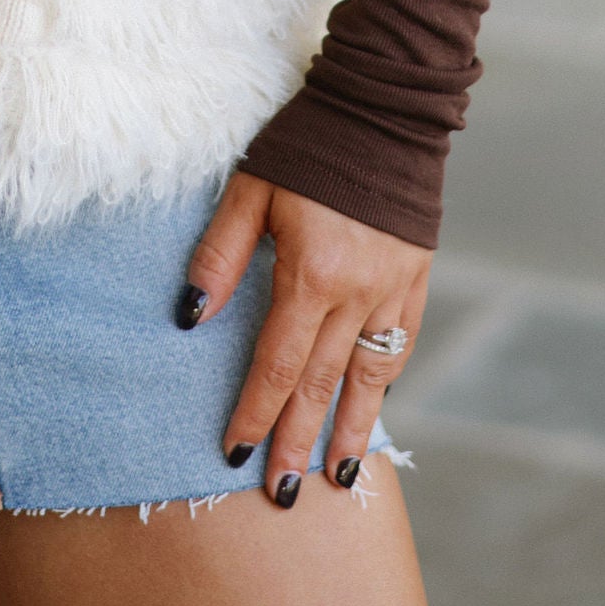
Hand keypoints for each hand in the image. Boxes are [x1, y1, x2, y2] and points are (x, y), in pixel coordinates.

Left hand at [182, 171, 429, 505]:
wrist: (385, 107)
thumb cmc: (308, 144)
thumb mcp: (251, 190)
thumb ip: (220, 256)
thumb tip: (189, 318)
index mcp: (312, 274)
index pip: (277, 364)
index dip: (254, 412)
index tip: (235, 455)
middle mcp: (357, 293)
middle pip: (322, 386)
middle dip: (297, 443)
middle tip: (281, 497)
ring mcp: (393, 289)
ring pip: (368, 378)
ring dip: (349, 431)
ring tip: (336, 479)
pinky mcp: (415, 278)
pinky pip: (398, 346)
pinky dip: (382, 382)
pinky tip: (371, 408)